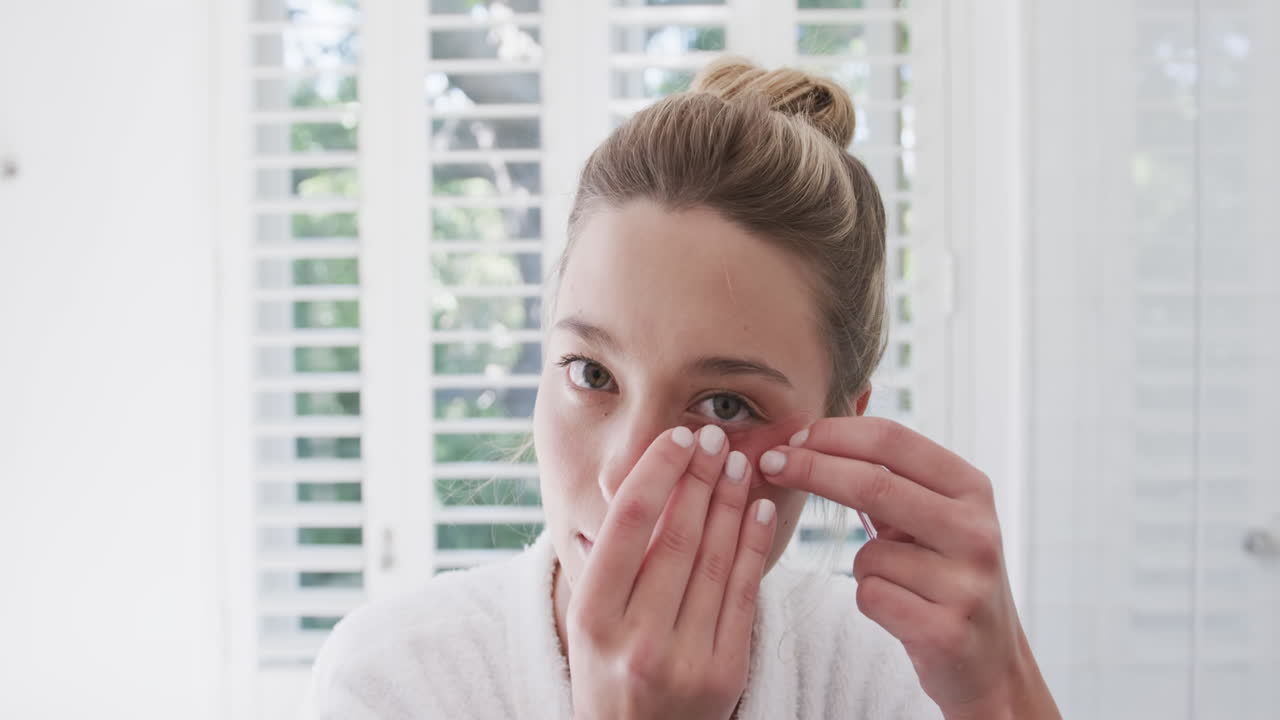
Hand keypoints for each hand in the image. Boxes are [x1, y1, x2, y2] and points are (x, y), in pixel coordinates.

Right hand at [566, 425, 776, 719]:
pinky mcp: (725, 674)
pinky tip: (759, 509)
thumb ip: (613, 560)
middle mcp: (635, 639)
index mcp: (591, 618)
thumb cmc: (608, 672)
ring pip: (715, 561)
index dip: (659, 472)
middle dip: (701, 477)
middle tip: (716, 435)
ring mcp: (684, 659)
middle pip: (678, 536)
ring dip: (731, 502)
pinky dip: (753, 545)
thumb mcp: (591, 621)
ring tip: (740, 462)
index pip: (629, 524)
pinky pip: (744, 594)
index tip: (679, 436)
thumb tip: (651, 477)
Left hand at [759, 417, 1061, 719]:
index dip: (834, 434)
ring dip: (863, 567)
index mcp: (972, 488)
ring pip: (867, 554)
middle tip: (769, 464)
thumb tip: (809, 439)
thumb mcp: (933, 516)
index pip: (892, 441)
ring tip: (902, 584)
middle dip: (811, 469)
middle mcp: (976, 530)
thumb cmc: (944, 575)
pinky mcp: (947, 630)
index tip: (792, 439)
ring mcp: (966, 582)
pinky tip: (904, 613)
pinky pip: (870, 596)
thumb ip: (887, 479)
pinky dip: (872, 600)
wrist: (992, 661)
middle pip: (874, 483)